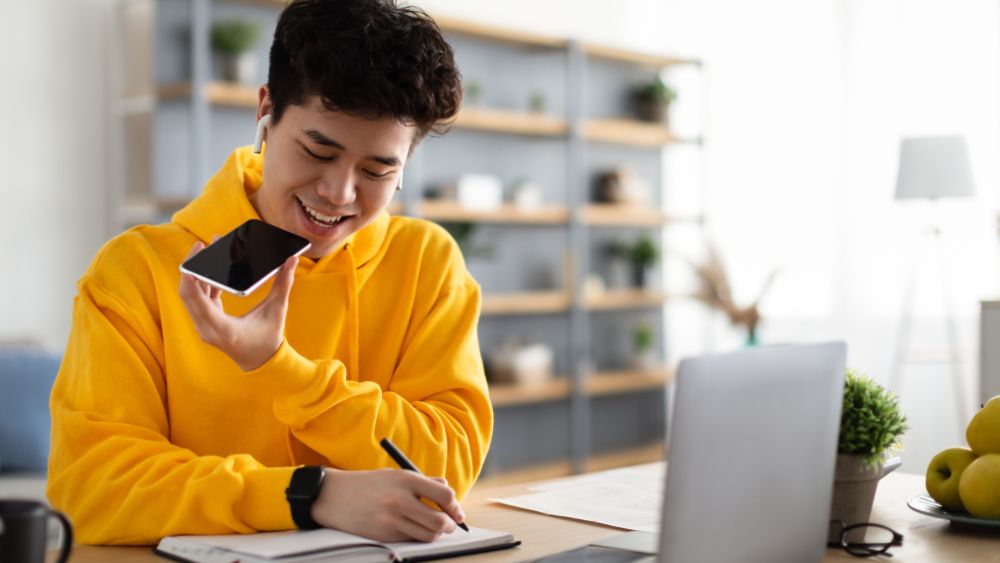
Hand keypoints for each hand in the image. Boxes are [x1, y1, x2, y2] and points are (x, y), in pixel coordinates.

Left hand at [178, 241, 296, 370]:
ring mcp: (203, 328)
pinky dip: (202, 284)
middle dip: (191, 267)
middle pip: (187, 294)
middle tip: (201, 245)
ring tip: (207, 252)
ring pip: (190, 296)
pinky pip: (198, 301)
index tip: (196, 255)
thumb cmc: (269, 339)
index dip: (192, 275)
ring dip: (196, 274)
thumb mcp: (277, 310)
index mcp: (222, 327)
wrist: (261, 362)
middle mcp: (207, 329)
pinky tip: (213, 270)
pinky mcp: (206, 324)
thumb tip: (292, 260)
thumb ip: (283, 284)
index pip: (196, 299)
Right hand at [311, 468, 465, 542]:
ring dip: (435, 534)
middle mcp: (400, 500)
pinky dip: (416, 537)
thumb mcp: (396, 474)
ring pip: (428, 535)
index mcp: (406, 480)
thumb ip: (423, 482)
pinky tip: (412, 529)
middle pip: (440, 521)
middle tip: (449, 524)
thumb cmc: (368, 484)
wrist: (333, 496)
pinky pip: (410, 540)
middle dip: (450, 525)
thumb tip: (447, 490)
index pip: (444, 495)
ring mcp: (391, 520)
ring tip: (433, 528)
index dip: (455, 506)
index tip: (456, 511)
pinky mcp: (383, 535)